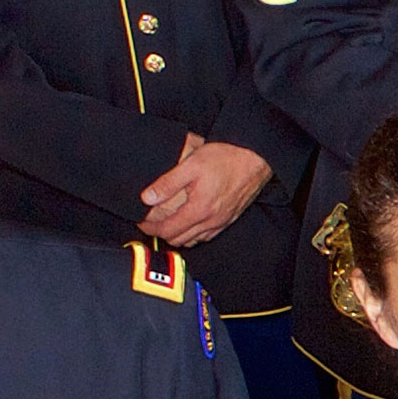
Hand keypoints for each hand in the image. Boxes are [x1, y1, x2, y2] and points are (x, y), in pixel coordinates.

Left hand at [138, 136, 273, 244]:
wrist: (256, 157)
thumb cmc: (226, 158)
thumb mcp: (190, 165)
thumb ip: (167, 183)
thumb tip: (147, 198)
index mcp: (199, 210)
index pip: (167, 230)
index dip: (150, 228)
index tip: (141, 222)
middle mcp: (211, 221)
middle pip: (179, 240)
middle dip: (161, 234)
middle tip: (151, 223)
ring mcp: (222, 221)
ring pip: (194, 240)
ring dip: (178, 235)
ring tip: (168, 224)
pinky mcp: (230, 218)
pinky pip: (208, 235)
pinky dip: (194, 234)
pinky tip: (191, 222)